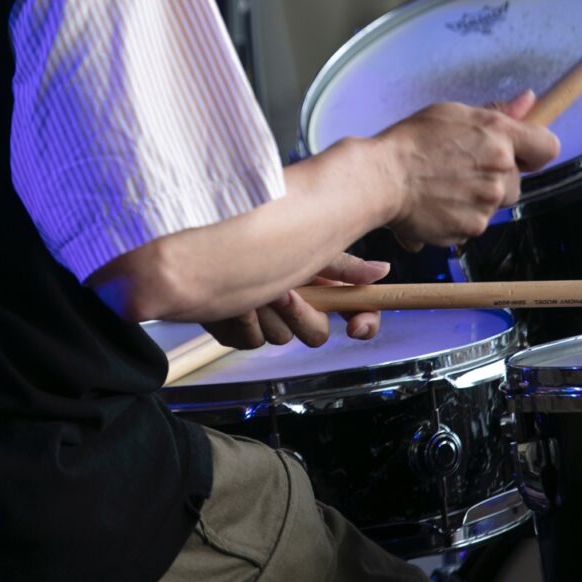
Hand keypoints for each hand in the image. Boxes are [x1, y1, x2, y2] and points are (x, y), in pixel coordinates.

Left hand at [206, 253, 389, 350]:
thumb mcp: (304, 247)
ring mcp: (265, 321)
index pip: (356, 312)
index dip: (364, 322)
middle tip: (284, 289)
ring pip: (279, 338)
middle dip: (300, 312)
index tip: (357, 327)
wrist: (200, 247)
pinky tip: (229, 302)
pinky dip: (238, 319)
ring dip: (264, 310)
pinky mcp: (236, 331)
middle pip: (316, 334)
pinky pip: (249, 341)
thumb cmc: (255, 240)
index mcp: (319, 285)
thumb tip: (382, 270)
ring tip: (249, 286)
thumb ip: (343, 265)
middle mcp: (296, 306)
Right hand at [377, 90, 558, 247]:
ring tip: (443, 188)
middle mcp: (500, 170)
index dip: (534, 152)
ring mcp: (487, 203)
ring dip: (476, 199)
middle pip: (516, 181)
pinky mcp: (472, 228)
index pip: (547, 147)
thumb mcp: (454, 114)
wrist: (381, 178)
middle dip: (495, 178)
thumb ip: (496, 112)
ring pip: (494, 204)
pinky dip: (459, 217)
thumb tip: (529, 100)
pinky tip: (437, 204)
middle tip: (461, 170)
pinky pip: (475, 223)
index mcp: (499, 135)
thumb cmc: (411, 141)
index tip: (519, 155)